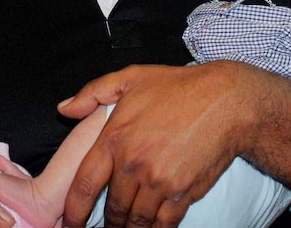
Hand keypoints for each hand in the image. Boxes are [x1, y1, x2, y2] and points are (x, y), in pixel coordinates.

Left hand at [58, 62, 249, 227]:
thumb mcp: (131, 78)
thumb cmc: (179, 87)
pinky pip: (163, 223)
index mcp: (115, 137)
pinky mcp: (183, 192)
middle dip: (108, 223)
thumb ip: (93, 93)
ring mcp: (159, 180)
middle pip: (113, 208)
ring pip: (136, 219)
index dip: (74, 210)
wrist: (225, 102)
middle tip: (106, 227)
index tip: (70, 222)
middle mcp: (134, 163)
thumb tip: (65, 109)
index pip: (84, 184)